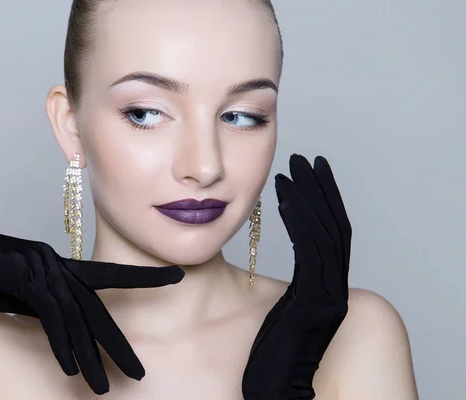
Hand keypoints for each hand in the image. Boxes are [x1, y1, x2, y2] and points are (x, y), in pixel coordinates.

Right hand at [0, 215, 183, 394]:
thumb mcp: (18, 289)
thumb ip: (43, 302)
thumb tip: (62, 323)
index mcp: (61, 265)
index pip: (110, 275)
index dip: (145, 278)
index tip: (176, 279)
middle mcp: (58, 264)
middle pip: (99, 308)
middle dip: (120, 343)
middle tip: (140, 372)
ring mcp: (41, 268)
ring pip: (76, 317)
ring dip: (91, 356)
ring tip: (105, 388)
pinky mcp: (20, 276)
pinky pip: (48, 316)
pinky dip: (60, 344)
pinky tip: (70, 369)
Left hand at [242, 154, 351, 399]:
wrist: (271, 394)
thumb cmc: (260, 363)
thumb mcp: (264, 318)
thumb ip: (266, 293)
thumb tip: (238, 273)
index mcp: (316, 291)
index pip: (322, 237)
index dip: (314, 203)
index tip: (297, 176)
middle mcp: (329, 290)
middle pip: (332, 227)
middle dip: (318, 189)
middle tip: (303, 157)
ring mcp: (328, 296)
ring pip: (328, 233)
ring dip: (312, 196)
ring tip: (295, 166)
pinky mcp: (320, 304)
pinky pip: (315, 252)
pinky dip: (302, 220)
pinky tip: (287, 197)